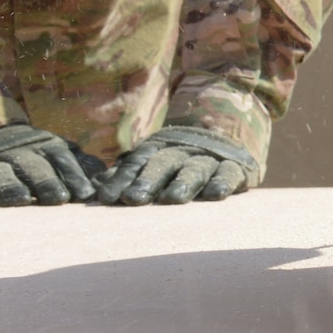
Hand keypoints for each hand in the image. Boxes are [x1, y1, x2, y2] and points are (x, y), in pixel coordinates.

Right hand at [0, 124, 99, 206]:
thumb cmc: (33, 157)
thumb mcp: (58, 155)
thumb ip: (82, 167)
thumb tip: (110, 182)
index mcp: (45, 150)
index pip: (62, 161)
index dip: (73, 176)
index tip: (84, 194)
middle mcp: (18, 155)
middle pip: (34, 167)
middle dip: (46, 181)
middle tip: (58, 198)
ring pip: (0, 174)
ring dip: (9, 186)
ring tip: (19, 200)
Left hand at [93, 125, 262, 204]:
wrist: (226, 133)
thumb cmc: (179, 160)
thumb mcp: (152, 161)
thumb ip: (127, 174)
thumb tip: (97, 187)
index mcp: (158, 151)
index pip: (137, 163)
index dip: (122, 179)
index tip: (106, 197)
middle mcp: (182, 153)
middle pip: (163, 164)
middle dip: (148, 181)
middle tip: (134, 198)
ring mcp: (209, 159)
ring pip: (194, 169)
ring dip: (183, 183)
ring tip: (173, 198)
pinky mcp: (235, 167)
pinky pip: (229, 173)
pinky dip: (223, 182)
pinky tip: (215, 194)